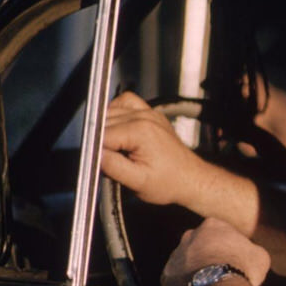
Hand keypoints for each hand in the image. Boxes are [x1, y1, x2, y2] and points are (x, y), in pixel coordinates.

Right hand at [101, 92, 213, 206]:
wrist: (191, 179)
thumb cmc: (169, 182)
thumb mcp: (138, 181)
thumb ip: (112, 166)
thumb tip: (94, 152)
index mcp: (140, 131)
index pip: (100, 134)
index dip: (96, 151)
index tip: (101, 163)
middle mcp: (144, 117)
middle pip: (102, 122)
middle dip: (101, 142)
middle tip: (113, 160)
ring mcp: (148, 113)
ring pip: (109, 112)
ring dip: (107, 128)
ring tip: (119, 149)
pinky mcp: (150, 114)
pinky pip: (125, 103)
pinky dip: (116, 112)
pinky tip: (120, 130)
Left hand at [160, 217, 270, 285]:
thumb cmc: (242, 268)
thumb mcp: (260, 255)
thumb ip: (250, 251)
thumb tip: (248, 257)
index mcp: (212, 225)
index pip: (222, 234)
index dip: (231, 249)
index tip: (237, 261)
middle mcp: (189, 236)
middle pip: (201, 246)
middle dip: (209, 257)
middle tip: (222, 274)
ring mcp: (174, 256)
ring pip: (186, 264)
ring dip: (196, 273)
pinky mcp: (166, 277)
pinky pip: (177, 282)